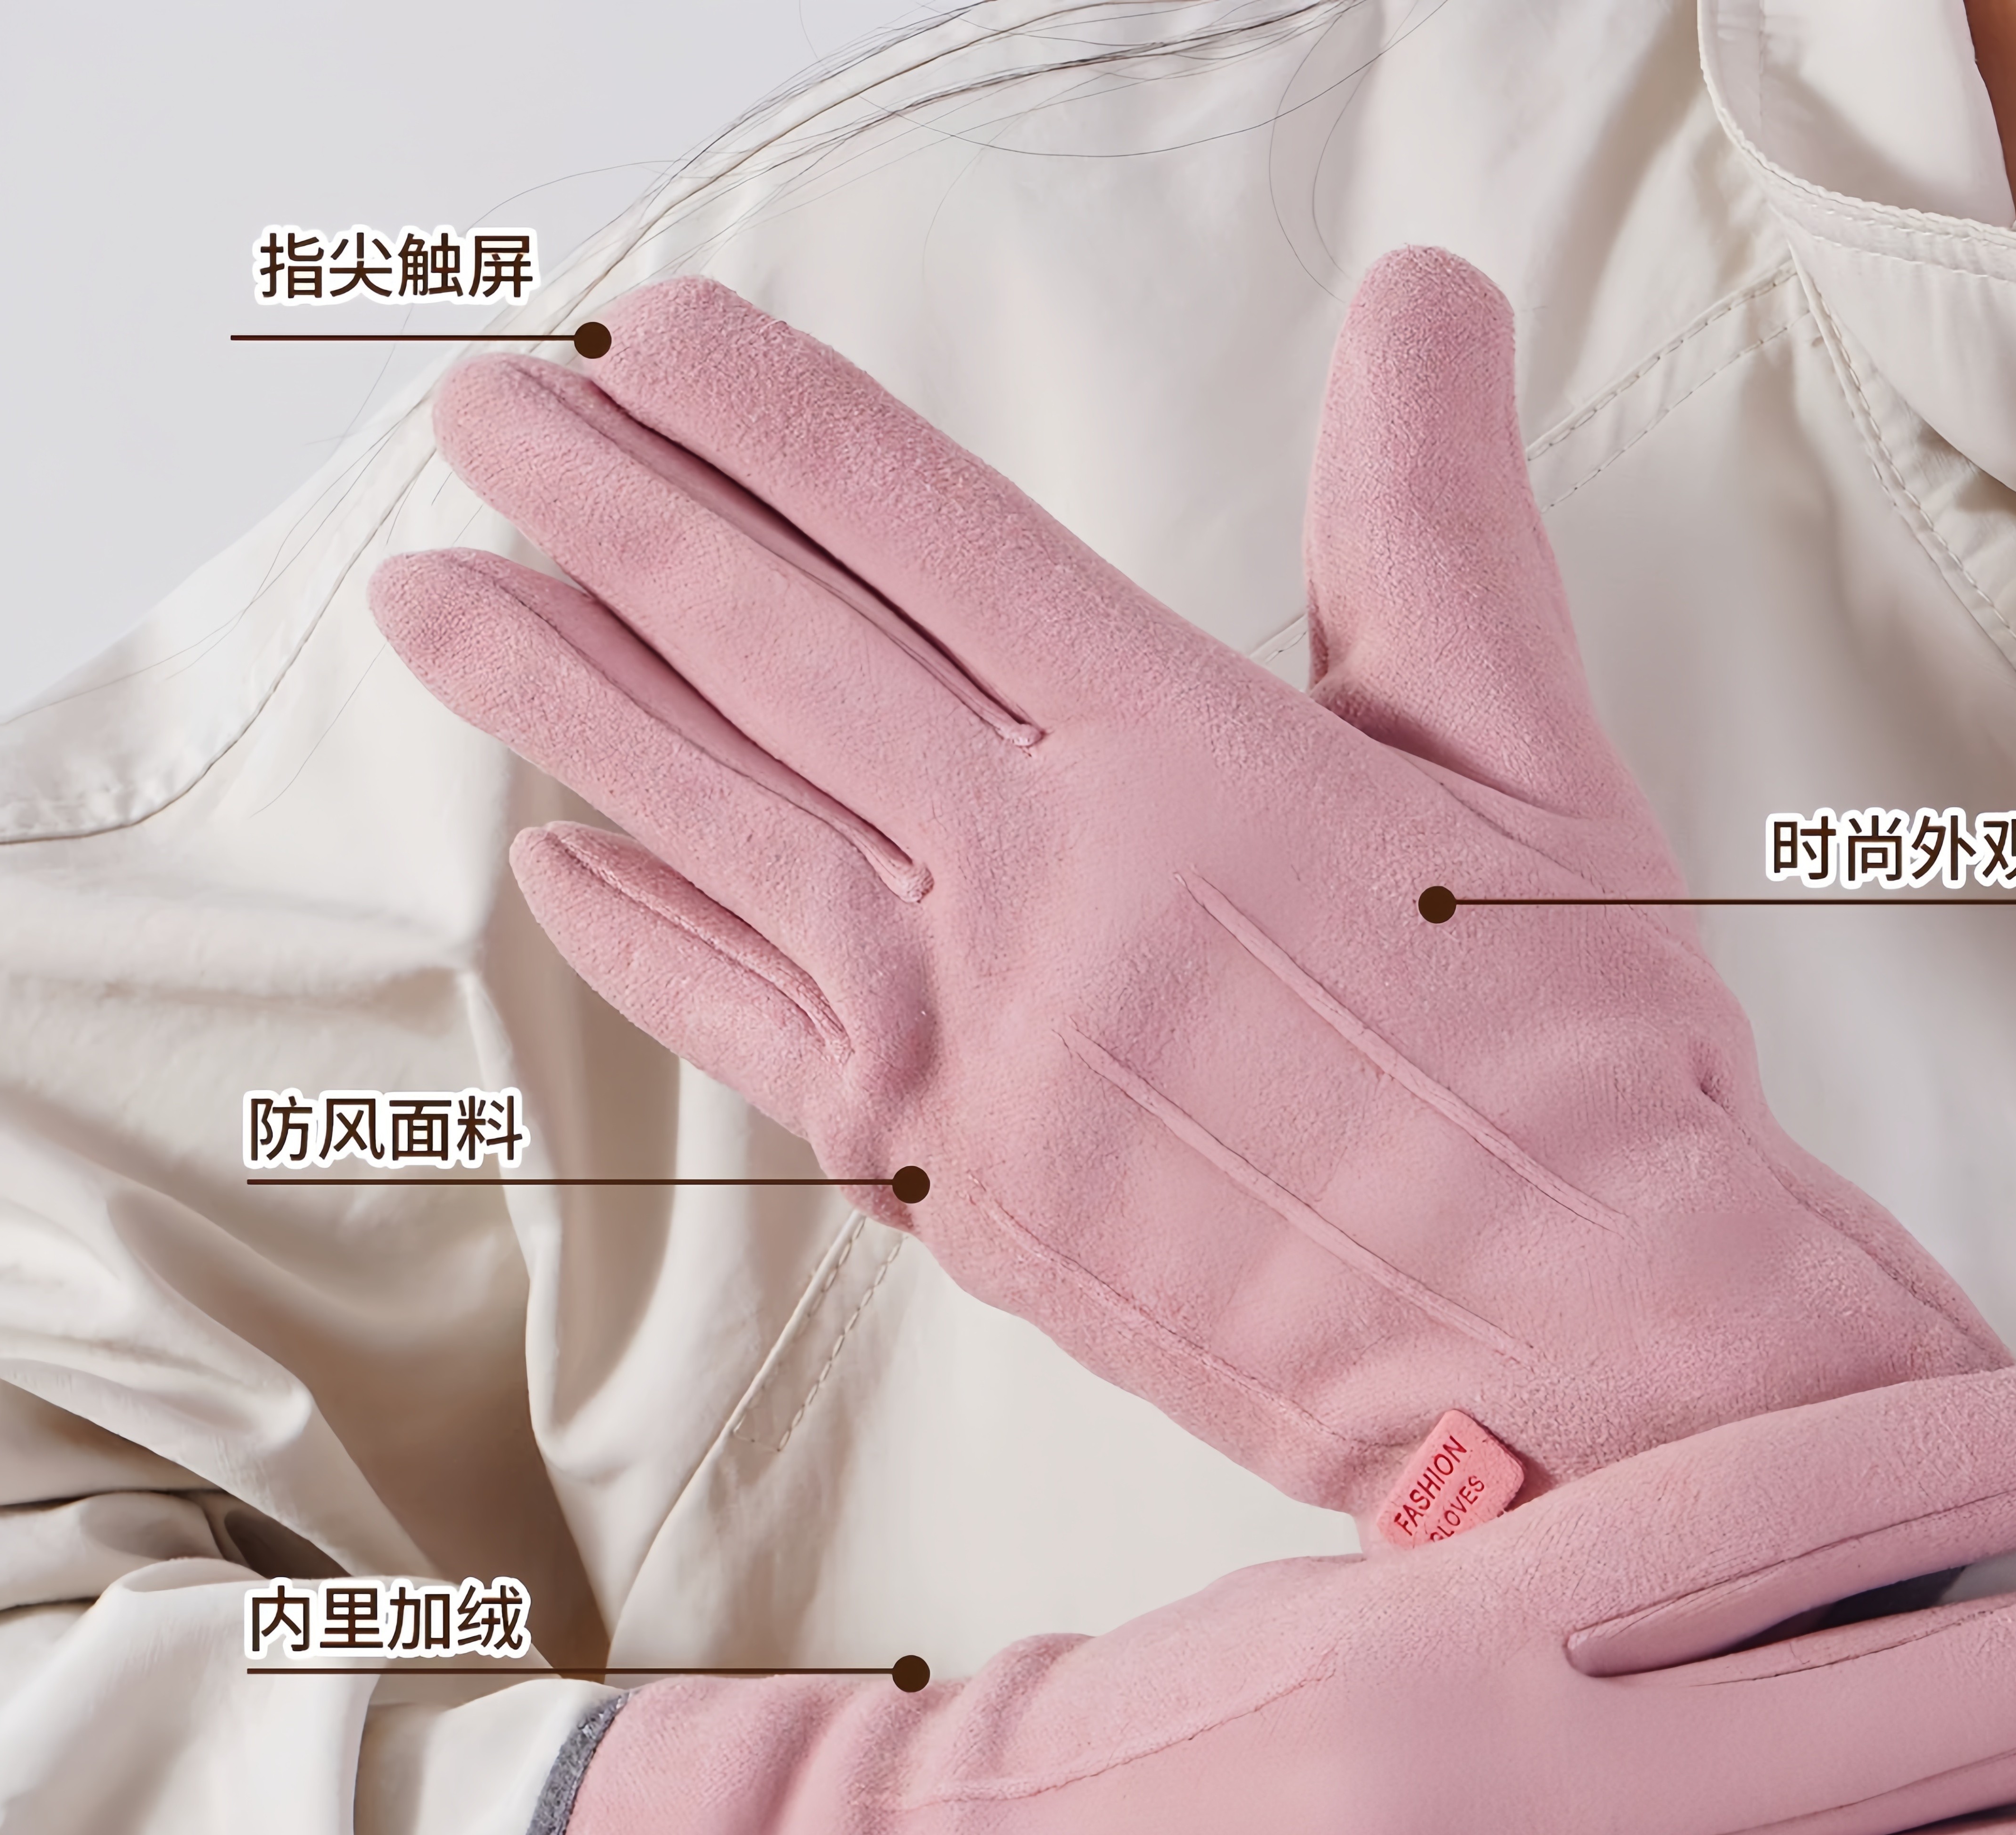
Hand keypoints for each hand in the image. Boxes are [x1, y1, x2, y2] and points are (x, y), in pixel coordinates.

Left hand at [372, 252, 2006, 1537]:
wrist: (1576, 1347)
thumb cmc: (1580, 1069)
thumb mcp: (1531, 763)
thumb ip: (1434, 527)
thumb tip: (1421, 306)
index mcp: (1179, 758)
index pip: (924, 531)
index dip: (772, 420)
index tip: (655, 342)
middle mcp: (1040, 888)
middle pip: (780, 655)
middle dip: (613, 515)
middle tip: (482, 420)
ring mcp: (974, 1046)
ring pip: (723, 832)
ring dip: (565, 704)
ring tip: (435, 605)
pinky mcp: (953, 1184)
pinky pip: (756, 1038)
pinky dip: (648, 945)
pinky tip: (560, 865)